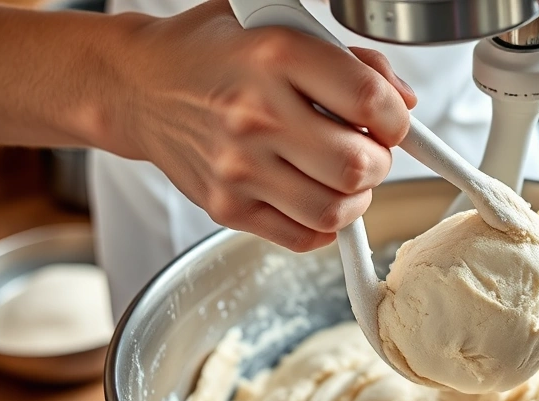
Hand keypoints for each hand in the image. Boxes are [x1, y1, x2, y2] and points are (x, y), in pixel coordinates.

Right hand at [111, 0, 415, 251]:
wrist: (136, 85)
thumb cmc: (212, 53)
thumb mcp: (281, 25)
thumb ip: (352, 59)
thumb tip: (403, 102)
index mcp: (275, 56)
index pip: (370, 102)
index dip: (397, 120)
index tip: (392, 122)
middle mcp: (255, 114)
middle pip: (359, 166)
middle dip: (379, 162)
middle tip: (368, 151)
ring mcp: (237, 167)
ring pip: (336, 210)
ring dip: (356, 198)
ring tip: (343, 176)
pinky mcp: (225, 207)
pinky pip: (303, 237)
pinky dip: (324, 225)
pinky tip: (315, 196)